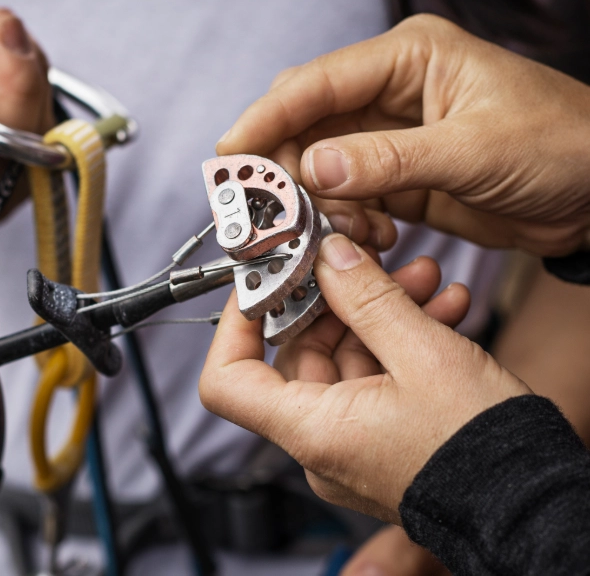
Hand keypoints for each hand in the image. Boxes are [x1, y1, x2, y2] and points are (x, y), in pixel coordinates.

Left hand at [199, 233, 530, 522]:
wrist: (535, 505)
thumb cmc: (483, 449)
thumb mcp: (424, 354)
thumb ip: (368, 297)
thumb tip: (330, 255)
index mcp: (312, 430)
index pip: (227, 381)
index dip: (234, 326)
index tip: (262, 284)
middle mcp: (320, 443)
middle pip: (295, 355)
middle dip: (337, 300)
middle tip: (372, 262)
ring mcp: (349, 442)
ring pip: (343, 359)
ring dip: (379, 313)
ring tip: (425, 280)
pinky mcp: (379, 438)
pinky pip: (371, 379)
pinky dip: (396, 342)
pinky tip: (439, 308)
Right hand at [217, 14, 589, 256]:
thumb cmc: (563, 145)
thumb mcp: (477, 150)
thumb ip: (390, 160)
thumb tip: (311, 168)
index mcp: (409, 58)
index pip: (315, 82)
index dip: (265, 119)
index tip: (228, 157)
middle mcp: (390, 92)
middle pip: (304, 125)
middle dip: (288, 171)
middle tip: (283, 216)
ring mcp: (390, 136)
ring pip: (319, 167)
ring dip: (322, 205)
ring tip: (359, 230)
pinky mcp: (397, 176)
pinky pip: (345, 197)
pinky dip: (346, 222)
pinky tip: (377, 236)